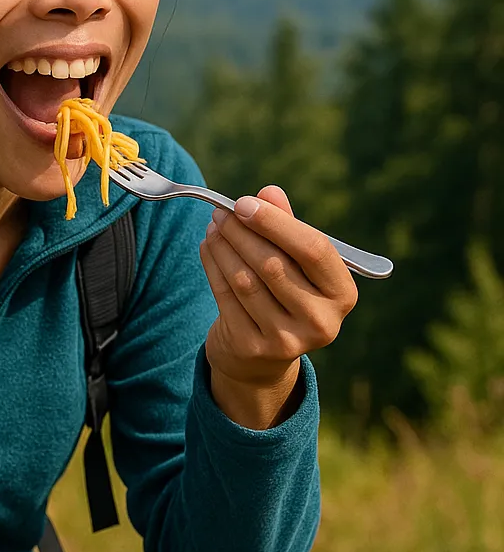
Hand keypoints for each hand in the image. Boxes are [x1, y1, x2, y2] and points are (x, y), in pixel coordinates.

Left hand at [199, 185, 357, 429]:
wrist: (263, 359)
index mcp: (342, 294)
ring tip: (214, 225)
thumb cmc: (287, 294)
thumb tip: (269, 192)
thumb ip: (288, 227)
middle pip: (274, 265)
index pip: (314, 249)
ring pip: (245, 280)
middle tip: (223, 211)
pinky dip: (213, 265)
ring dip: (224, 246)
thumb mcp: (297, 263)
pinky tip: (208, 246)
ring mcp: (286, 340)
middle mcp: (320, 321)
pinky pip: (225, 296)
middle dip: (243, 232)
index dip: (276, 223)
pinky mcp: (251, 347)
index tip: (246, 203)